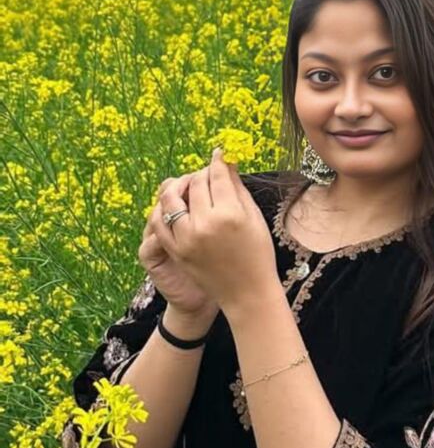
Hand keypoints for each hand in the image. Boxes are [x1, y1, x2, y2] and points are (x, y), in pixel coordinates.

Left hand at [150, 148, 279, 318]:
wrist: (247, 293)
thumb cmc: (258, 256)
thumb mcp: (254, 219)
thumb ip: (238, 189)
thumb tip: (227, 162)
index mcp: (230, 215)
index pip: (218, 175)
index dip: (219, 161)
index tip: (219, 154)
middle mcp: (206, 224)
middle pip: (196, 183)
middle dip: (202, 173)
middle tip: (208, 173)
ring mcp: (188, 238)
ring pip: (172, 197)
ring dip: (179, 185)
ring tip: (189, 186)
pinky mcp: (177, 250)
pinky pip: (162, 221)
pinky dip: (165, 209)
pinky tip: (176, 205)